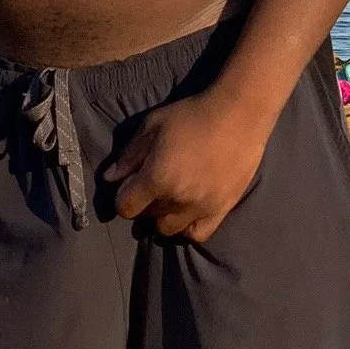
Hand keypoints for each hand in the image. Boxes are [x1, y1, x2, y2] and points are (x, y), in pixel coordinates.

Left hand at [103, 88, 269, 242]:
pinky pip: (198, 234)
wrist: (239, 115)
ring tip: (170, 198)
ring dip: (164, 216)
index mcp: (157, 178)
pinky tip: (187, 212)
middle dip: (144, 203)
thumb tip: (110, 178)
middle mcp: (177, 199)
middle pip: (147, 217)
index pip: (126, 207)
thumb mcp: (153, 126)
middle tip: (153, 185)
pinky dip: (187, 228)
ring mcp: (202, 207)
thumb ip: (129, 155)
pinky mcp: (222, 209)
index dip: (123, 197)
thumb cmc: (192, 115)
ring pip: (169, 228)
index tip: (130, 184)